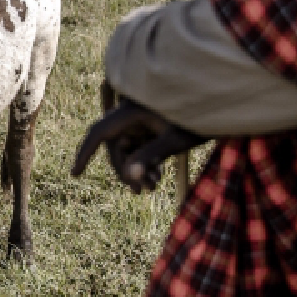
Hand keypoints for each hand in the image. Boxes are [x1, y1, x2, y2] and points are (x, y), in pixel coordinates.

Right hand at [71, 100, 203, 192]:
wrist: (222, 102)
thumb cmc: (201, 117)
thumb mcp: (176, 139)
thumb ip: (150, 156)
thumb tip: (130, 177)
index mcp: (131, 111)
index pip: (99, 133)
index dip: (85, 154)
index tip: (75, 175)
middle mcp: (131, 114)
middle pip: (115, 147)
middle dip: (125, 171)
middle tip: (140, 193)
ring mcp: (141, 119)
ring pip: (128, 149)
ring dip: (138, 169)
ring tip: (154, 188)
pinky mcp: (151, 125)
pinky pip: (140, 146)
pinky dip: (146, 161)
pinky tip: (159, 176)